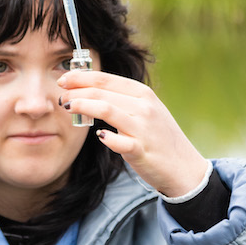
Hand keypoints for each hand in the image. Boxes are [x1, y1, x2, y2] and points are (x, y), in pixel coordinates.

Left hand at [58, 70, 209, 197]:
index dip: (81, 77)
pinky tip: (98, 136)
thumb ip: (121, 100)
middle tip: (61, 97)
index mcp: (143, 93)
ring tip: (68, 108)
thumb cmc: (159, 138)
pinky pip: (120, 141)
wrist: (184, 167)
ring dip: (83, 106)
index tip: (63, 79)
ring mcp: (143, 128)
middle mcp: (144, 107)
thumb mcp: (145, 111)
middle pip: (102, 92)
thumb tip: (89, 91)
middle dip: (76, 92)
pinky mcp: (141, 150)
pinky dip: (107, 137)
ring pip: (106, 110)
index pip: (106, 79)